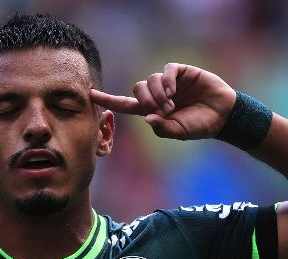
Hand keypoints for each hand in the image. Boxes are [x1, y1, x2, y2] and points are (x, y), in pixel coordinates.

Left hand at [91, 63, 235, 140]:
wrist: (222, 116)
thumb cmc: (198, 126)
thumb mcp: (178, 132)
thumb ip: (162, 128)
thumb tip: (147, 118)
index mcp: (151, 110)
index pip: (124, 103)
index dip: (108, 99)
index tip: (90, 94)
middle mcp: (156, 94)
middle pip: (136, 89)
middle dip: (145, 101)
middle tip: (163, 112)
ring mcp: (168, 82)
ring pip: (149, 80)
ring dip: (158, 94)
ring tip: (172, 105)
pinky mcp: (181, 72)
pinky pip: (166, 71)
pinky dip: (167, 81)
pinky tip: (175, 91)